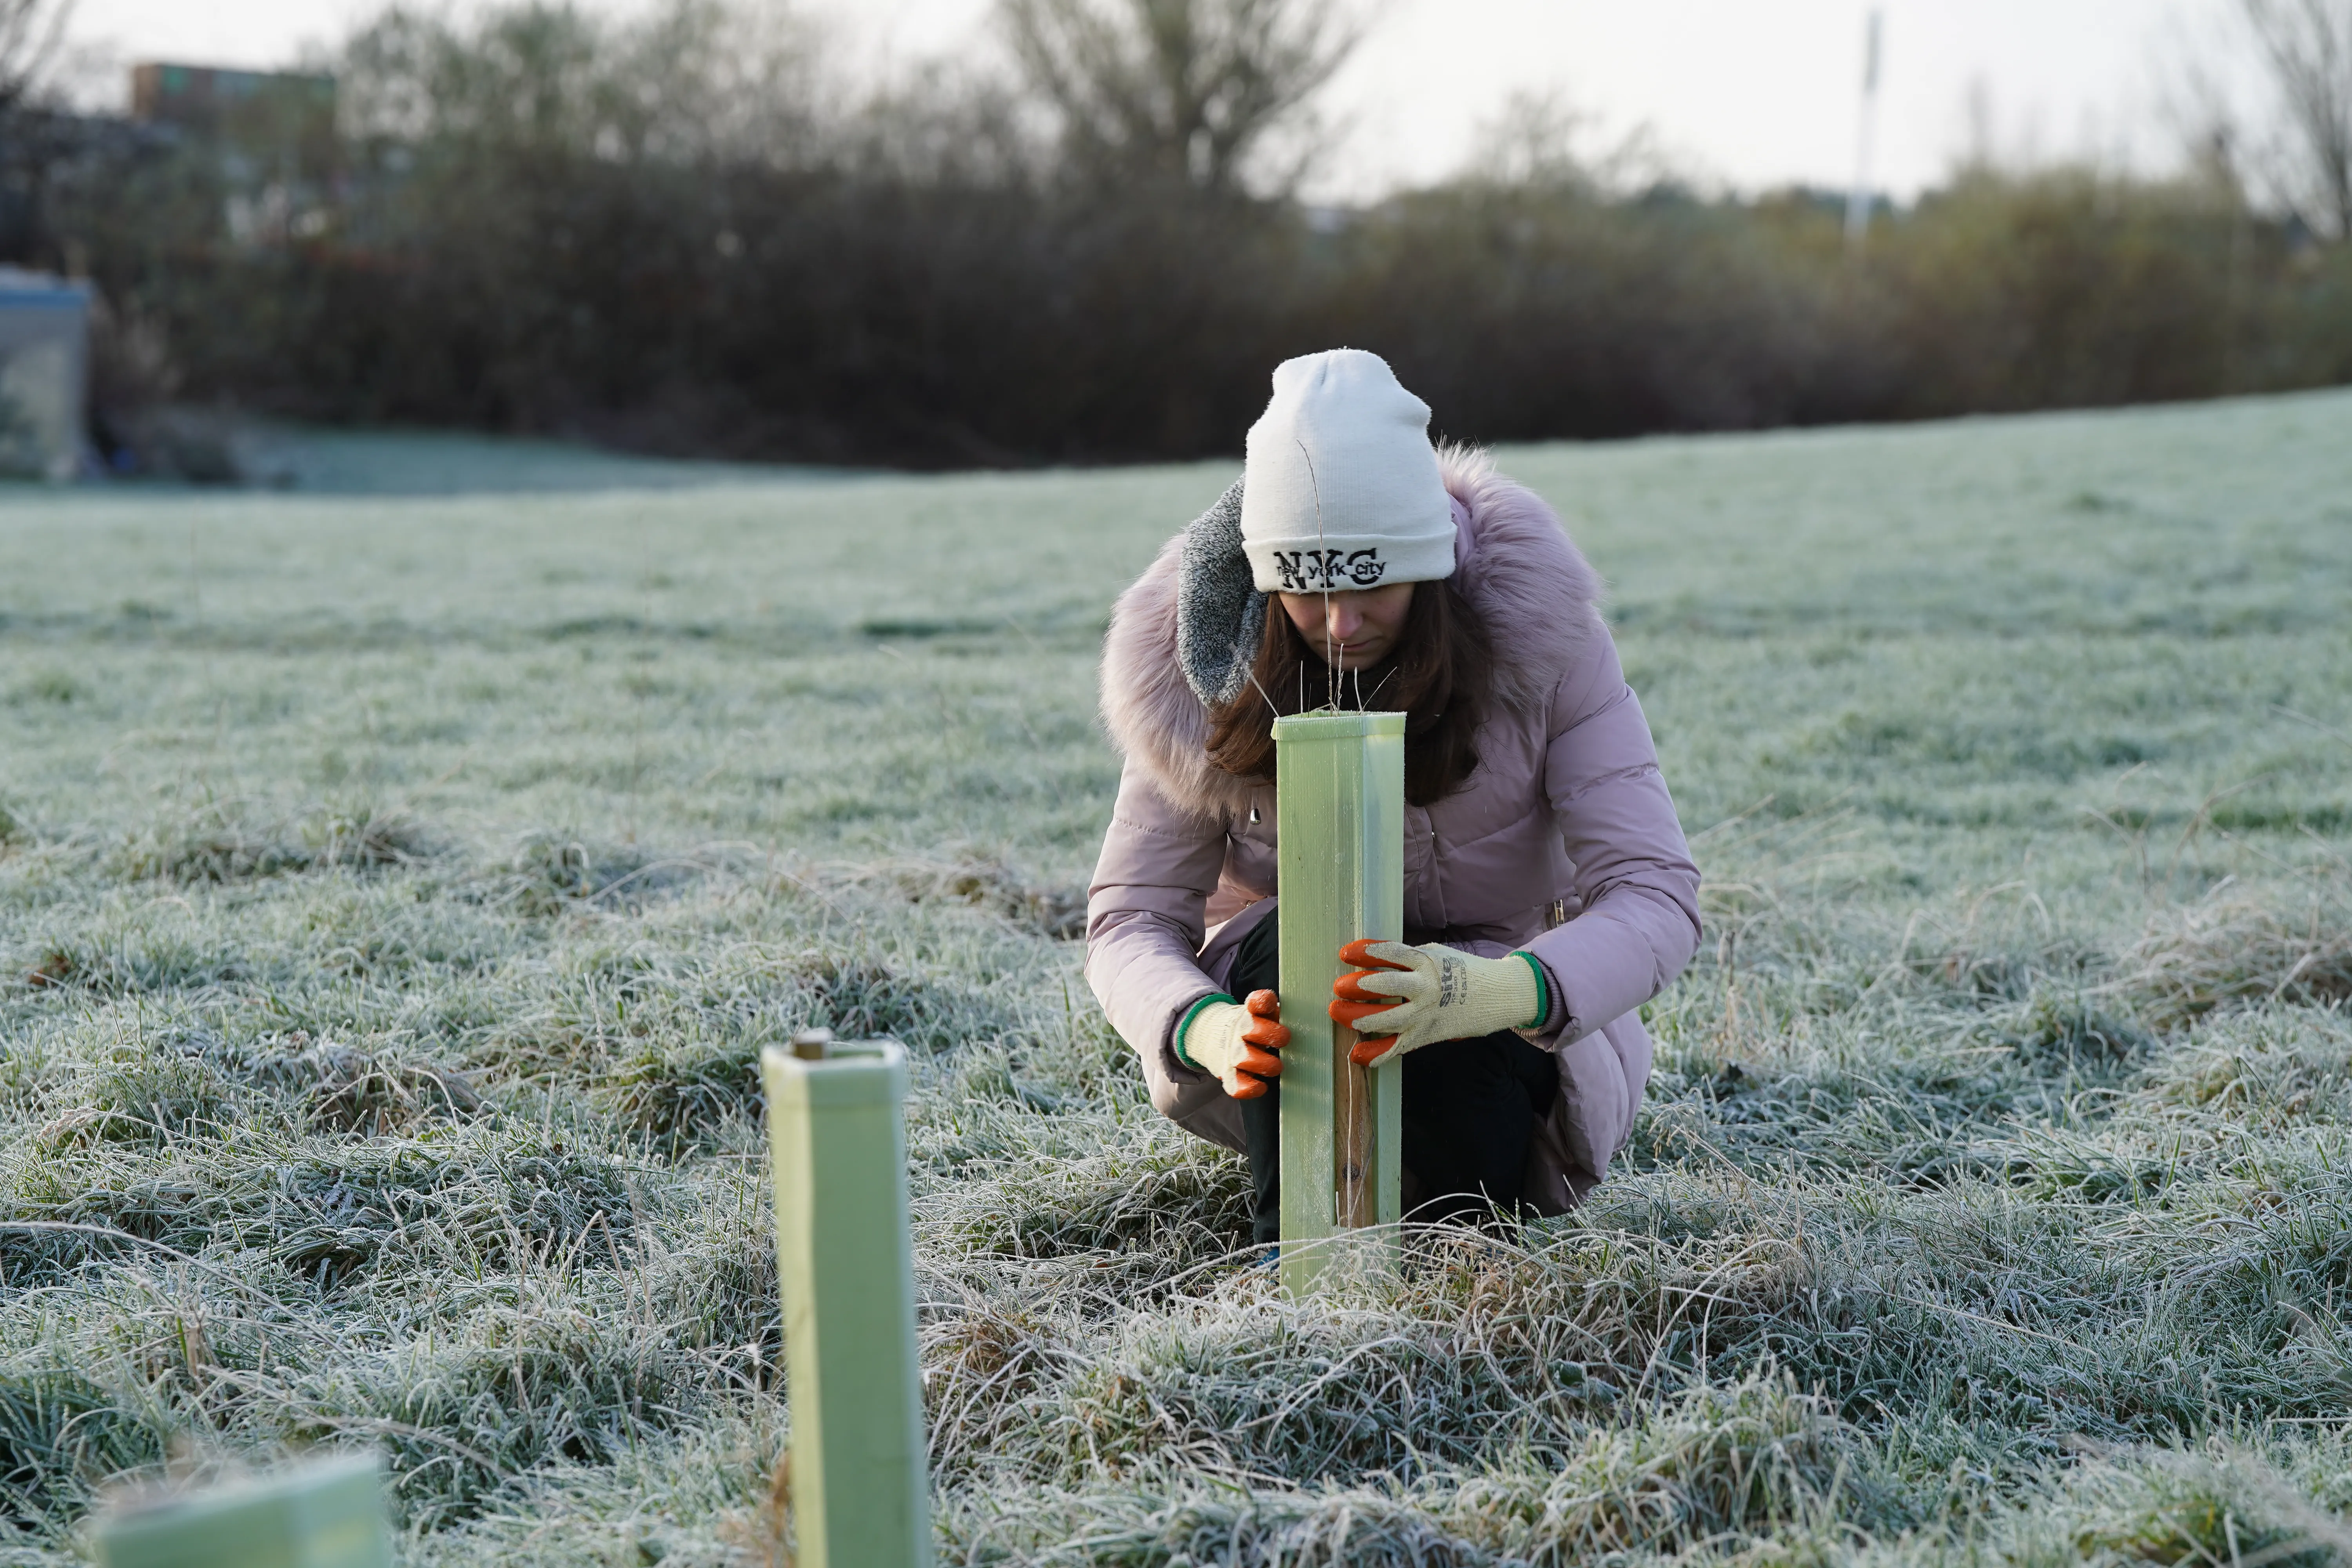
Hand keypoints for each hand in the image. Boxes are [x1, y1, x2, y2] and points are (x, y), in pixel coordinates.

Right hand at [1180, 989, 1288, 1098]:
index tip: (1270, 1005)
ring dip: (1262, 1063)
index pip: (1256, 1002)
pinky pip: (1234, 1084)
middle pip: (1250, 1028)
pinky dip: (1248, 1088)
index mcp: (1253, 1012)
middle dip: (1270, 1034)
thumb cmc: (1255, 1027)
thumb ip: (1284, 1017)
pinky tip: (1261, 1087)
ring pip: (1243, 1057)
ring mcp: (1233, 1052)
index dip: (1262, 1001)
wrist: (1216, 1036)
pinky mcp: (1228, 1073)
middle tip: (1285, 1039)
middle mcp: (1240, 1030)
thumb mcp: (1266, 1015)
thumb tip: (1315, 1021)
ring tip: (1277, 1067)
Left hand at [1329, 939, 1542, 1067]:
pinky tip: (1357, 1055)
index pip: (1391, 953)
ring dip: (1361, 1018)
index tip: (1345, 953)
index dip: (1366, 952)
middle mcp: (1426, 988)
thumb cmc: (1465, 971)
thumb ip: (1408, 958)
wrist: (1501, 994)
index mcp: (1427, 961)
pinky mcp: (1427, 1035)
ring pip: (1388, 1019)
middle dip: (1358, 987)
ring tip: (1340, 1013)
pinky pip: (1399, 1047)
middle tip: (1339, 987)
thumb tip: (1373, 959)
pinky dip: (1377, 1053)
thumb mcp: (1437, 955)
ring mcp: (1426, 1014)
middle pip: (1386, 986)